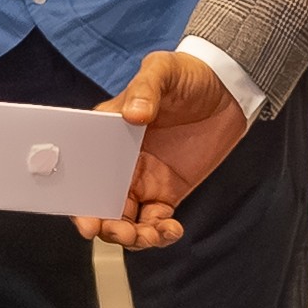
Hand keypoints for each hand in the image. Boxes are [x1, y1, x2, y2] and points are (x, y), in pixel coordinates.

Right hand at [77, 51, 250, 250]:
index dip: (81, 200)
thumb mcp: (164, 70)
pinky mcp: (167, 191)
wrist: (227, 89)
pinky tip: (171, 230)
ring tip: (150, 236)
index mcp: (108, 135)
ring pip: (125, 220)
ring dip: (132, 237)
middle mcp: (119, 162)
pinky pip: (154, 222)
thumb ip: (147, 88)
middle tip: (122, 233)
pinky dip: (159, 234)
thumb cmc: (187, 74)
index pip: (84, 171)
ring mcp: (142, 179)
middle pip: (101, 204)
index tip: (87, 220)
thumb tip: (134, 115)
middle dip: (105, 226)